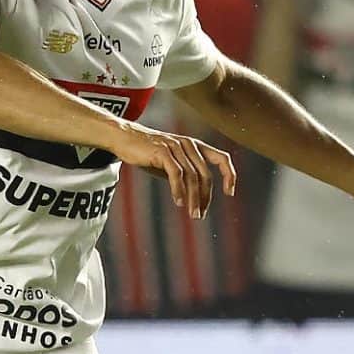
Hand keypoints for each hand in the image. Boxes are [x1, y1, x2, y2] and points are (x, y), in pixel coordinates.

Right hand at [114, 122, 237, 219]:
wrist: (124, 137)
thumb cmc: (147, 151)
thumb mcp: (171, 162)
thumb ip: (184, 173)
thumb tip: (195, 196)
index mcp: (195, 146)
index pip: (222, 158)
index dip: (229, 175)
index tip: (230, 193)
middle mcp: (189, 144)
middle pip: (205, 175)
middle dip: (205, 197)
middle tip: (200, 215)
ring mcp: (176, 146)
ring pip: (192, 177)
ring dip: (193, 199)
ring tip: (193, 214)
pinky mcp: (163, 151)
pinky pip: (176, 174)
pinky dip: (179, 190)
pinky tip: (178, 202)